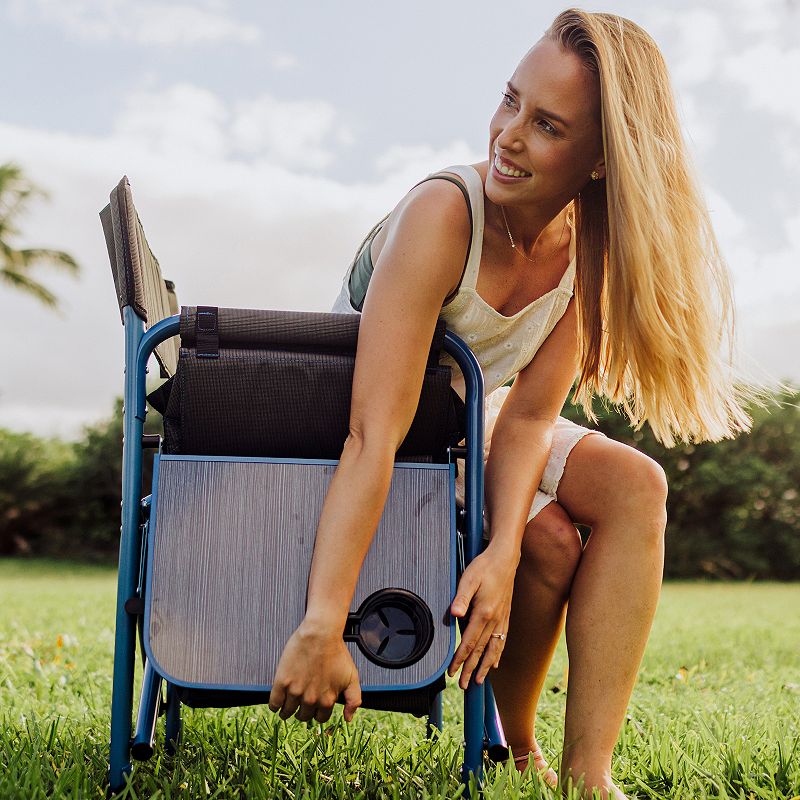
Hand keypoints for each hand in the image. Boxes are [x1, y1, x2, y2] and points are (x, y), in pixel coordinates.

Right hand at [268, 619, 361, 723]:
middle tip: (301, 703)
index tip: (315, 705)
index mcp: (327, 701)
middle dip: (303, 712)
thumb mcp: (352, 677)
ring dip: (287, 711)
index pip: (320, 718)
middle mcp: (310, 700)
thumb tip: (348, 720)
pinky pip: (274, 703)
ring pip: (287, 713)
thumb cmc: (337, 652)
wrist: (320, 634)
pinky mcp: (282, 682)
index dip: (318, 712)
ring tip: (287, 706)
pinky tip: (277, 702)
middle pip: (303, 717)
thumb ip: (354, 700)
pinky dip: (275, 705)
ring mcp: (295, 692)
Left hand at [447, 547, 517, 688]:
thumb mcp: (468, 579)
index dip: (460, 658)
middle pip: (480, 650)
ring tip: (480, 681)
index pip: (469, 642)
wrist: (506, 558)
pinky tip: (495, 663)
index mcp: (483, 613)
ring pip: (493, 649)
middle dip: (471, 669)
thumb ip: (461, 598)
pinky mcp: (505, 615)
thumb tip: (454, 615)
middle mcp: (494, 620)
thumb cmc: (484, 567)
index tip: (452, 671)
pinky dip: (497, 654)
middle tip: (463, 685)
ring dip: (485, 666)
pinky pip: (502, 640)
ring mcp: (501, 619)